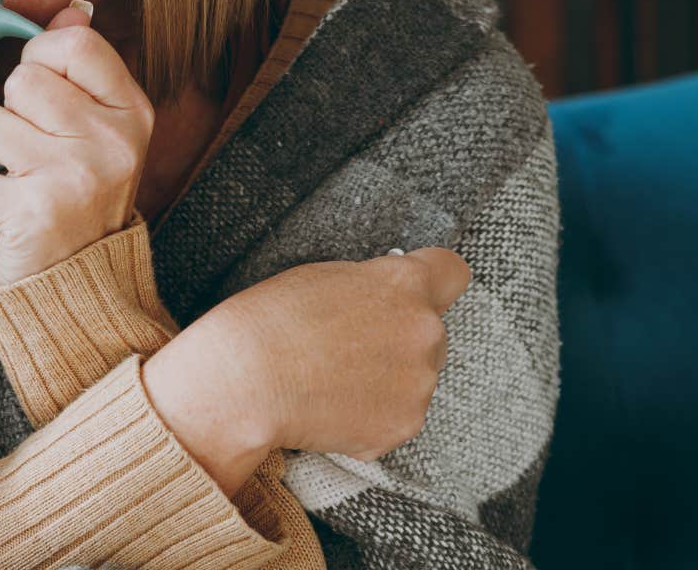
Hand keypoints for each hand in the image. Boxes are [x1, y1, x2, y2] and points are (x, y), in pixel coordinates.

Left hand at [0, 0, 155, 288]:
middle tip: (31, 157)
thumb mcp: (99, 135)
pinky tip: (3, 222)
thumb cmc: (79, 204)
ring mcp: (77, 174)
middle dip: (10, 117)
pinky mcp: (35, 209)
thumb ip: (85, 72)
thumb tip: (74, 9)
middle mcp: (112, 141)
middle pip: (21, 79)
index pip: (73, 43)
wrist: (82, 293)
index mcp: (131, 113)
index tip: (42, 98)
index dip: (41, 61)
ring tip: (15, 187)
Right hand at [171, 247, 473, 462]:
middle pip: (431, 332)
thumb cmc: (270, 322)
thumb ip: (371, 286)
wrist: (245, 382)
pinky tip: (331, 408)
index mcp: (405, 284)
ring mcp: (419, 383)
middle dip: (399, 339)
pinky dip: (370, 417)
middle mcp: (425, 332)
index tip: (412, 291)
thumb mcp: (322, 278)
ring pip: (414, 378)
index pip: (452, 271)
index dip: (431, 279)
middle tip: (348, 348)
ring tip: (331, 382)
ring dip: (385, 381)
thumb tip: (385, 299)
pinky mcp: (405, 426)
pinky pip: (397, 417)